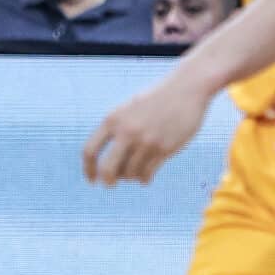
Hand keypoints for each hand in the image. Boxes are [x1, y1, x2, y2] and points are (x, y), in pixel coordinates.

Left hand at [82, 71, 215, 186]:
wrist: (186, 89)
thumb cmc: (155, 100)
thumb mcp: (128, 110)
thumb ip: (115, 130)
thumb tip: (108, 165)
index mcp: (113, 120)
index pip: (90, 150)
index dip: (88, 169)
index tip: (91, 179)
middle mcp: (127, 131)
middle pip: (107, 168)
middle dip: (107, 180)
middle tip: (110, 184)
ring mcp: (146, 141)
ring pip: (130, 173)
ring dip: (131, 177)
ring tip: (135, 171)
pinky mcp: (164, 149)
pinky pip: (147, 174)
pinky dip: (144, 179)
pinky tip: (145, 177)